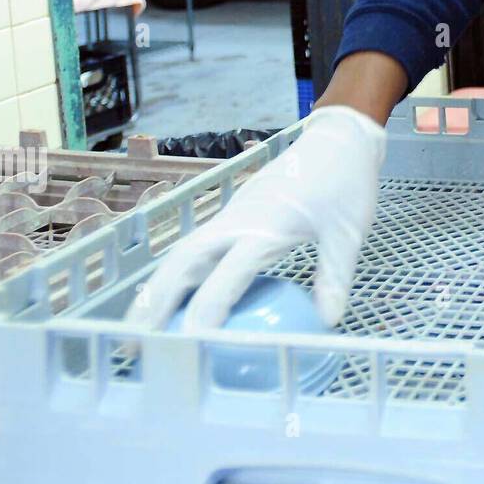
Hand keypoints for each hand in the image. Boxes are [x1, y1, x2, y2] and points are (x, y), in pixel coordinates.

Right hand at [126, 106, 385, 331]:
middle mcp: (237, 220)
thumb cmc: (345, 182)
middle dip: (155, 303)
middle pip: (183, 263)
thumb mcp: (348, 232)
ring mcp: (230, 214)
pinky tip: (173, 302)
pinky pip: (195, 247)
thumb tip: (328, 322)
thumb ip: (335, 277)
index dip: (207, 313)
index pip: (226, 276)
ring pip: (181, 254)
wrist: (338, 136)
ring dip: (156, 290)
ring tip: (137, 331)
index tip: (193, 347)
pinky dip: (176, 276)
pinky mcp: (233, 212)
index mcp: (265, 226)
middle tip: (135, 345)